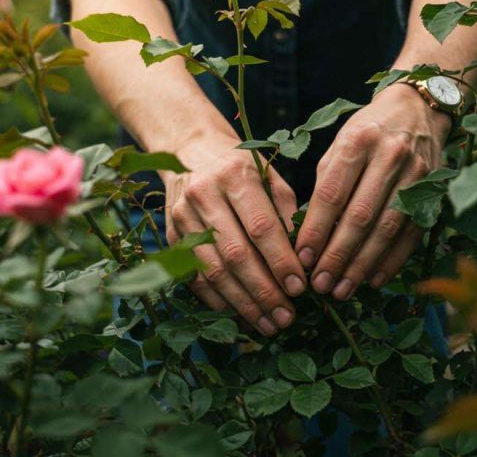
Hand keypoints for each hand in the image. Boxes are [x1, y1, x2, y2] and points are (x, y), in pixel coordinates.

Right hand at [164, 132, 304, 335]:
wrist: (192, 151)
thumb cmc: (243, 169)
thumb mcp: (270, 179)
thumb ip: (287, 215)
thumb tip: (305, 262)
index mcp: (236, 176)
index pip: (262, 227)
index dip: (281, 262)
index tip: (300, 288)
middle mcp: (205, 195)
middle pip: (236, 254)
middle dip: (264, 291)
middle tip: (286, 317)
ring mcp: (183, 216)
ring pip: (213, 270)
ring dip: (243, 304)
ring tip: (268, 324)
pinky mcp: (171, 235)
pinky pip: (194, 276)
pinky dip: (218, 301)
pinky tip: (241, 316)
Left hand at [295, 84, 450, 299]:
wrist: (417, 109)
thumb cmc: (367, 131)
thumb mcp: (340, 144)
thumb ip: (327, 184)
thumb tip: (309, 236)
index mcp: (358, 141)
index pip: (332, 194)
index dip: (316, 230)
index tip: (302, 260)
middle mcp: (389, 156)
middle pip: (360, 216)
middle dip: (338, 255)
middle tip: (321, 285)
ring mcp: (417, 174)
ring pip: (387, 228)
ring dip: (363, 264)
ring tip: (343, 289)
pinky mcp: (434, 190)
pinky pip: (411, 233)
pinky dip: (392, 260)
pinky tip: (373, 280)